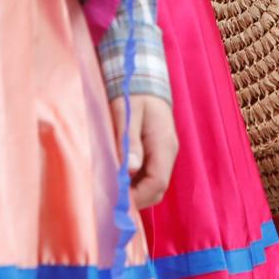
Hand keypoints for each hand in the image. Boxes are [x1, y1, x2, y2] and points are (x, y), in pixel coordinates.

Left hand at [115, 91, 177, 208]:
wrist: (144, 79)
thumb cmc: (133, 93)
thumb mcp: (126, 113)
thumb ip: (129, 141)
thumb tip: (130, 170)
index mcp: (164, 145)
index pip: (157, 183)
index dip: (138, 196)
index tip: (116, 199)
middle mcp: (168, 153)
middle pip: (157, 189)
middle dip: (136, 198)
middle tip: (111, 197)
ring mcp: (164, 154)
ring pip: (152, 184)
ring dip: (134, 190)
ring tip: (112, 187)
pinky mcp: (156, 153)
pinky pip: (148, 175)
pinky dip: (134, 181)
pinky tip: (117, 176)